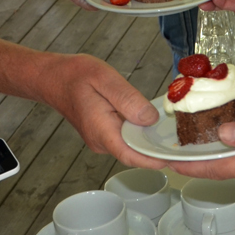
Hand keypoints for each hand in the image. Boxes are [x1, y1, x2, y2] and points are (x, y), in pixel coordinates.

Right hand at [43, 53, 167, 166]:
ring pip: (130, 145)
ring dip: (148, 141)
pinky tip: (152, 122)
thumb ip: (128, 100)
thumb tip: (149, 118)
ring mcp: (101, 139)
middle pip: (134, 153)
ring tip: (173, 131)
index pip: (131, 155)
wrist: (52, 77)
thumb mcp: (105, 79)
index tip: (175, 159)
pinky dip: (139, 133)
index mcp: (101, 130)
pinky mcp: (102, 133)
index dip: (153, 160)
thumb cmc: (75, 75)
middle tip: (183, 142)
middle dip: (157, 150)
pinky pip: (124, 138)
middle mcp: (101, 141)